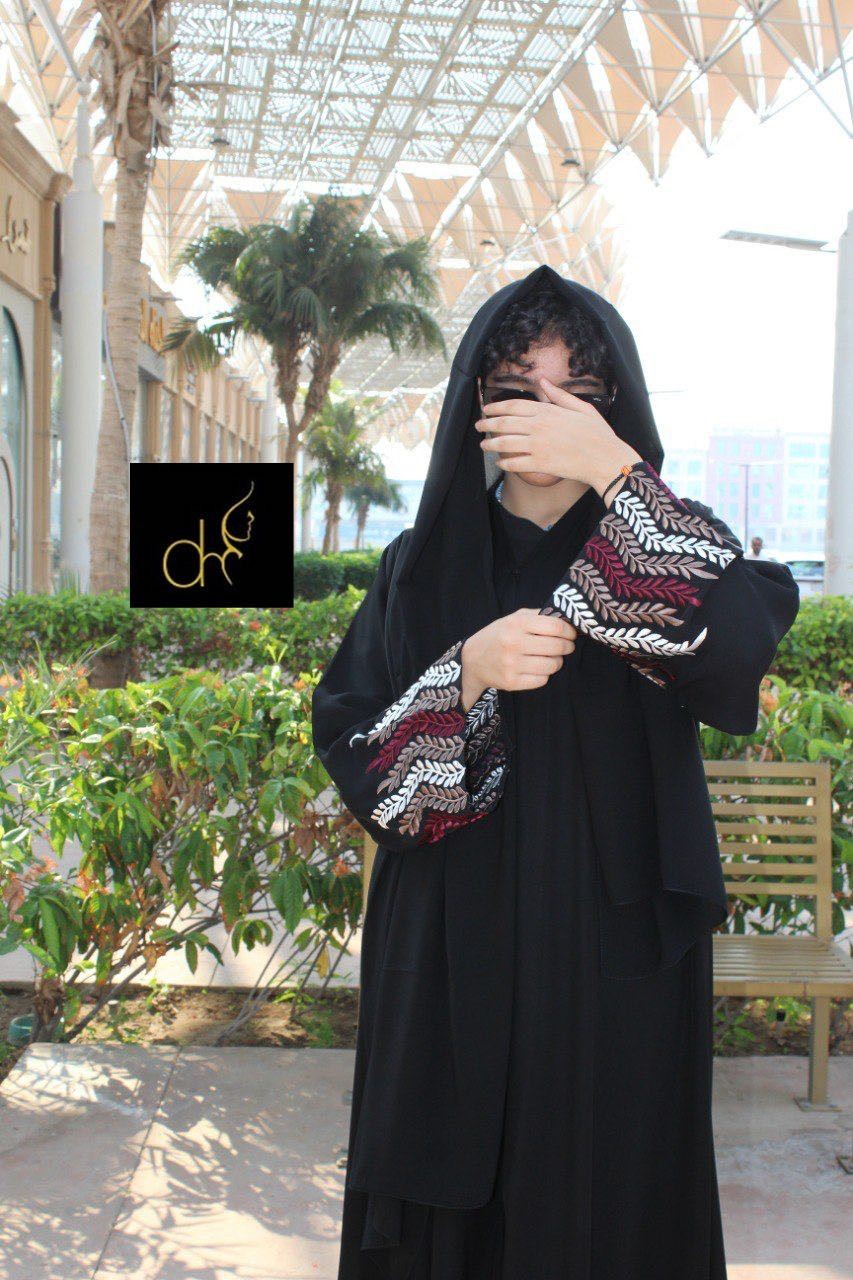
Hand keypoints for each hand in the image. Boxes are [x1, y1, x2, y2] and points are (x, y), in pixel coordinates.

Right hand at [460, 609, 576, 708]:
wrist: (473, 660)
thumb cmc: (498, 636)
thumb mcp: (513, 618)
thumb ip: (537, 616)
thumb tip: (565, 619)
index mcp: (516, 624)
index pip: (555, 626)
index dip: (569, 631)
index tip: (571, 634)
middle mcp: (513, 643)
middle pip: (557, 646)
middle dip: (567, 647)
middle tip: (567, 647)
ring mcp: (512, 664)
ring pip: (552, 665)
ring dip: (557, 662)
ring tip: (551, 658)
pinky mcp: (512, 682)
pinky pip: (542, 680)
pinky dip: (544, 675)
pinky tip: (538, 669)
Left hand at [475, 376, 640, 496]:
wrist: (605, 458)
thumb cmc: (597, 433)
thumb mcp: (581, 408)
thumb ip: (559, 395)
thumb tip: (543, 381)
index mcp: (548, 411)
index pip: (514, 406)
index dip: (496, 407)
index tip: (486, 410)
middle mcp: (539, 426)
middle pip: (505, 423)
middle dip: (487, 424)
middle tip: (478, 427)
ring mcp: (538, 446)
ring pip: (505, 444)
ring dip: (491, 444)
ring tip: (483, 445)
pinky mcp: (541, 464)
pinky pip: (515, 463)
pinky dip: (505, 463)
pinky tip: (500, 463)